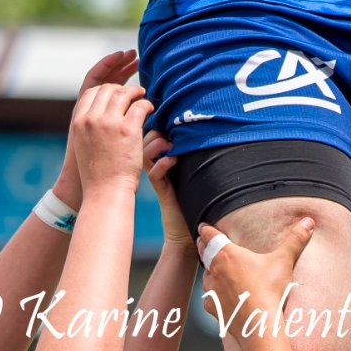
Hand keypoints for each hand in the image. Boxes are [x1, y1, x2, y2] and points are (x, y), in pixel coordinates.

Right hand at [69, 82, 152, 193]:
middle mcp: (91, 119)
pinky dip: (146, 104)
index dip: (105, 89)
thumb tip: (99, 111)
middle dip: (121, 88)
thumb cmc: (97, 172)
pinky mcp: (128, 129)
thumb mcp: (83, 144)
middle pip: (108, 89)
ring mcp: (109, 123)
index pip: (91, 92)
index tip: (115, 93)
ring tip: (142, 96)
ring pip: (124, 93)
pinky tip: (149, 109)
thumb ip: (88, 126)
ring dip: (135, 92)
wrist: (105, 192)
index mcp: (79, 122)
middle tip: (131, 94)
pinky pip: (140, 106)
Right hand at [142, 132, 188, 247]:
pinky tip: (171, 159)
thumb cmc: (195, 198)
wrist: (187, 230)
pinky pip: (154, 176)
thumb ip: (194, 152)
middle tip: (166, 133)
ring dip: (155, 146)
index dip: (155, 127)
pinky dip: (161, 165)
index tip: (168, 121)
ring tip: (168, 143)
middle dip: (152, 134)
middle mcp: (157, 168)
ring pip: (145, 156)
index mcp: (162, 159)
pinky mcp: (162, 192)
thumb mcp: (194, 169)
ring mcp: (158, 179)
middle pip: (143, 144)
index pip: (150, 137)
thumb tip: (207, 129)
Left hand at [197, 217, 314, 321]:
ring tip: (213, 270)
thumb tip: (309, 222)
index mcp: (228, 254)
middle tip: (202, 241)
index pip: (211, 236)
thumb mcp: (284, 261)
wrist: (260, 322)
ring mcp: (212, 290)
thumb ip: (295, 240)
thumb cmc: (270, 289)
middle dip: (203, 246)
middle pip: (204, 253)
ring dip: (209, 272)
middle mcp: (216, 270)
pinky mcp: (212, 307)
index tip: (202, 226)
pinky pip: (208, 298)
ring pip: (206, 276)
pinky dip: (212, 295)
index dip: (206, 230)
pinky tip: (219, 297)